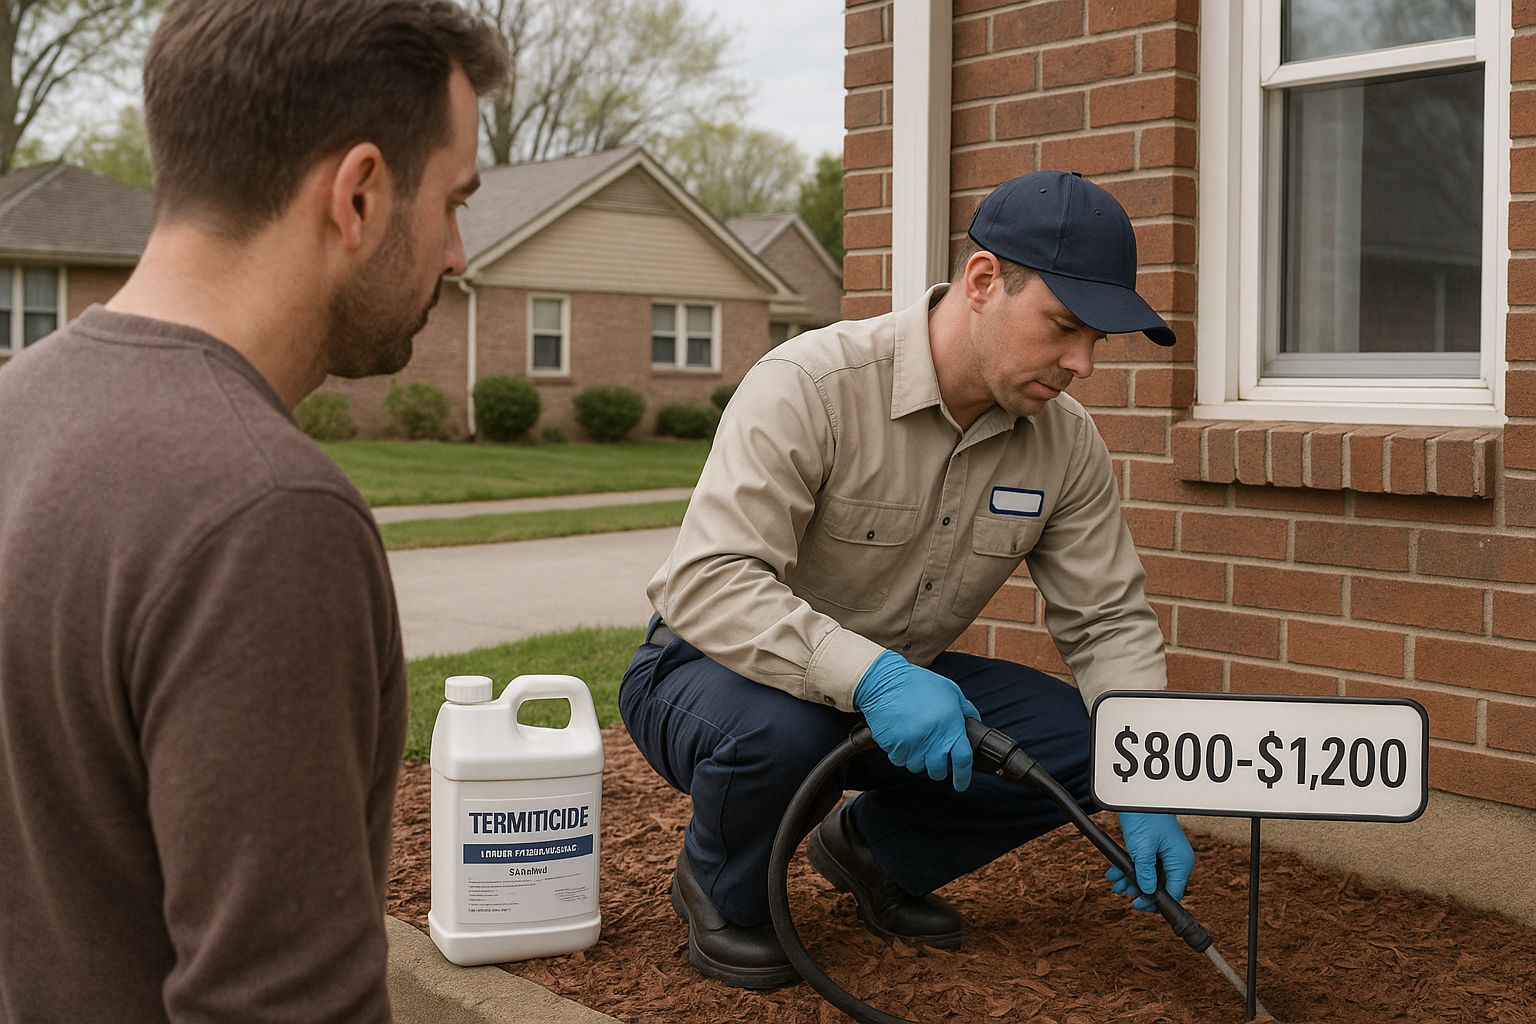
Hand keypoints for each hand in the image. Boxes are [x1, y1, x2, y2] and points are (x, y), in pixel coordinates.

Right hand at [854, 650, 979, 790]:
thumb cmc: (918, 684)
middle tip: (934, 755)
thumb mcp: (950, 690)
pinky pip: (900, 761)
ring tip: (916, 741)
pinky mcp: (895, 747)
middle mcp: (933, 740)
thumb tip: (974, 724)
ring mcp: (913, 745)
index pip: (963, 761)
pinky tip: (903, 738)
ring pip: (918, 768)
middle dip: (938, 767)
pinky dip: (902, 754)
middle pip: (938, 771)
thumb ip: (966, 709)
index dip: (963, 777)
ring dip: (918, 760)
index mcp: (951, 726)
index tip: (961, 784)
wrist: (885, 682)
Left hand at [1106, 812, 1194, 911]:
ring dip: (1132, 881)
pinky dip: (1130, 870)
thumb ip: (1145, 873)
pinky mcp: (1153, 849)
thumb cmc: (1145, 819)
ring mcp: (1165, 854)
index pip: (1175, 892)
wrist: (1139, 798)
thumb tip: (1147, 893)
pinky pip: (1144, 866)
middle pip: (1161, 886)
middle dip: (1140, 891)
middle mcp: (1175, 860)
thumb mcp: (1142, 849)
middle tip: (1125, 893)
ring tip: (1116, 885)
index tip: (1141, 906)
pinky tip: (1114, 874)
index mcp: (1180, 862)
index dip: (1157, 903)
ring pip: (1150, 877)